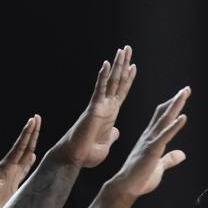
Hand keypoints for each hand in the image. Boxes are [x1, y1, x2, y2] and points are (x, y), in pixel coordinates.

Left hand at [0, 115, 40, 207]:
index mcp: (3, 170)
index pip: (18, 149)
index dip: (26, 134)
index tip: (33, 120)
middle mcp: (6, 171)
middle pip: (22, 148)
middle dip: (30, 133)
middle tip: (37, 117)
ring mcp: (9, 178)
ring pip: (24, 157)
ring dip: (31, 144)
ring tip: (37, 132)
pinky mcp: (11, 187)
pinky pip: (23, 170)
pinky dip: (30, 162)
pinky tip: (33, 157)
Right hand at [55, 46, 136, 167]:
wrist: (74, 159)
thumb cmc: (87, 155)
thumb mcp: (106, 145)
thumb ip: (112, 136)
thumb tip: (116, 132)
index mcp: (111, 114)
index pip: (121, 92)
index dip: (128, 79)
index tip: (133, 66)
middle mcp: (105, 106)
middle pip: (117, 81)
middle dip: (123, 64)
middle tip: (127, 48)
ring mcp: (99, 106)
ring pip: (110, 82)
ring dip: (116, 65)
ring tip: (122, 50)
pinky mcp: (93, 110)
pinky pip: (99, 91)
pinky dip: (102, 77)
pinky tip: (106, 64)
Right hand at [104, 86, 189, 197]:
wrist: (126, 187)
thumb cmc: (139, 179)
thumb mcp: (159, 167)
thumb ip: (170, 159)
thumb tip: (182, 154)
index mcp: (151, 139)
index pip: (162, 119)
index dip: (171, 107)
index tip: (180, 96)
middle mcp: (150, 136)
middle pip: (164, 114)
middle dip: (175, 101)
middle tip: (186, 89)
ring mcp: (150, 142)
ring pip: (165, 120)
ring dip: (175, 106)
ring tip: (184, 93)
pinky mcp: (152, 150)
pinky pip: (165, 135)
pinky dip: (174, 126)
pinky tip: (183, 117)